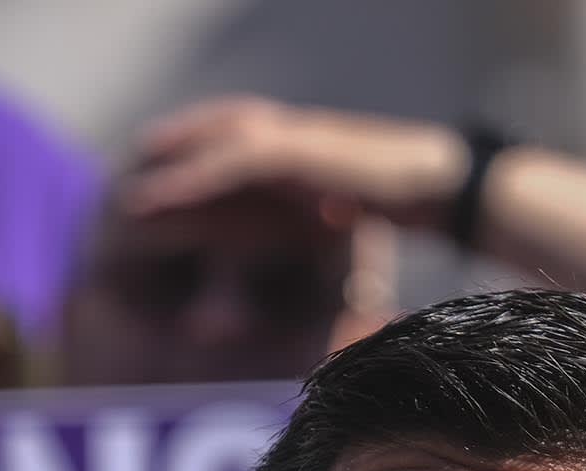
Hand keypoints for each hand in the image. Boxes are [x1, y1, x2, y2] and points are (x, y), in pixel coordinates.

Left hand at [123, 96, 468, 229]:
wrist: (449, 187)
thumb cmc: (418, 201)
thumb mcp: (367, 209)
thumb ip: (341, 213)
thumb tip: (337, 231)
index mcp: (315, 143)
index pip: (252, 134)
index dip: (212, 140)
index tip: (177, 156)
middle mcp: (301, 134)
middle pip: (228, 125)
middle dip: (185, 135)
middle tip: (142, 149)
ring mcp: (299, 139)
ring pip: (221, 140)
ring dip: (177, 155)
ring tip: (136, 172)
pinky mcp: (300, 155)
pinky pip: (231, 164)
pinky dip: (193, 179)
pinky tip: (162, 195)